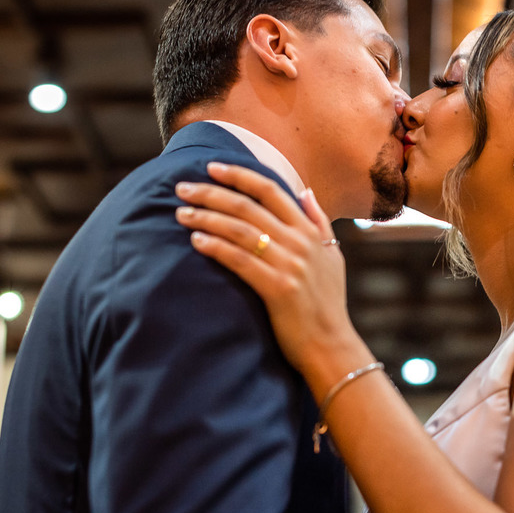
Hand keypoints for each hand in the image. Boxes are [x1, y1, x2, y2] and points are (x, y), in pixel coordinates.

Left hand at [175, 162, 361, 377]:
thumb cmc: (328, 303)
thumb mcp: (332, 256)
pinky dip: (216, 247)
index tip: (211, 167)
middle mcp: (300, 243)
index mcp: (309, 231)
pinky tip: (196, 240)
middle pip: (248, 207)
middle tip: (182, 187)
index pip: (271, 190)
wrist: (331, 345)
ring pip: (241, 230)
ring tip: (182, 213)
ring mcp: (290, 265)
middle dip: (212, 193)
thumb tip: (305, 191)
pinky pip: (240, 260)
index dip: (239, 175)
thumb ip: (319, 221)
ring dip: (207, 218)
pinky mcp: (278, 288)